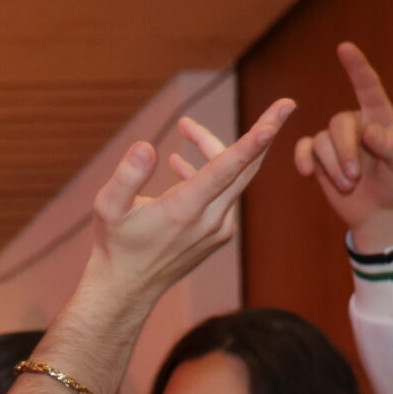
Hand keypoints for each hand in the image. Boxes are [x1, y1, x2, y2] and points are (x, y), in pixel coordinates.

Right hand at [89, 97, 296, 303]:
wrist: (127, 288)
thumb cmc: (115, 244)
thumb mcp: (108, 208)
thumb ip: (127, 176)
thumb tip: (145, 145)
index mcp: (185, 209)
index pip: (228, 167)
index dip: (255, 137)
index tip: (280, 114)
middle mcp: (210, 220)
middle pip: (246, 167)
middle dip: (264, 133)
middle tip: (284, 105)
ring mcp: (219, 229)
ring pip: (234, 178)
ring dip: (215, 150)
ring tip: (186, 129)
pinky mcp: (219, 234)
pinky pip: (226, 194)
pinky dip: (213, 173)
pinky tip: (181, 165)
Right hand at [291, 42, 392, 252]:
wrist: (379, 213)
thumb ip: (391, 145)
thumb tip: (367, 130)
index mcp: (381, 118)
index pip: (369, 87)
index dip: (356, 67)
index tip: (344, 48)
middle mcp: (356, 124)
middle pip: (338, 123)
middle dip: (344, 152)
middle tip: (353, 178)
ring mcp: (335, 141)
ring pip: (321, 141)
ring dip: (332, 165)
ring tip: (347, 185)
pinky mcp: (318, 157)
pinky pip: (303, 149)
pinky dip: (303, 160)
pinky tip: (307, 173)